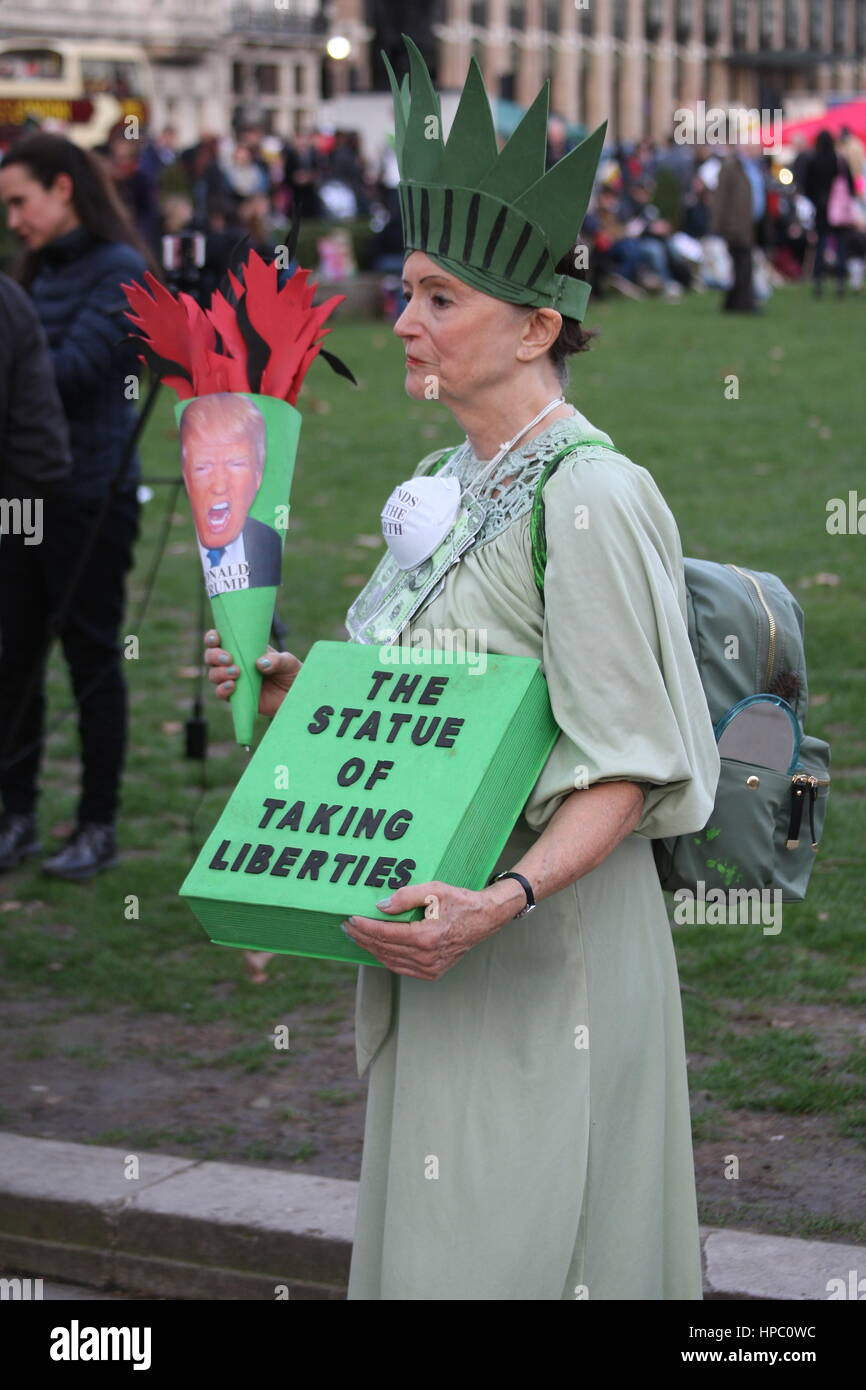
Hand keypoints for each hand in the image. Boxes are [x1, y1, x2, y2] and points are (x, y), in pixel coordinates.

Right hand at [203, 628, 300, 717]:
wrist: (297, 698)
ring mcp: (234, 681)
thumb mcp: (289, 662)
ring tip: (236, 673)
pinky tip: (233, 687)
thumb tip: (260, 663)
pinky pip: (221, 694)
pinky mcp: (236, 698)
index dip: (212, 638)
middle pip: (211, 657)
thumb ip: (277, 660)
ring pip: (213, 675)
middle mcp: (234, 663)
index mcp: (243, 649)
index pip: (221, 640)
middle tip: (228, 659)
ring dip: (219, 673)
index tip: (216, 638)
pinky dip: (222, 690)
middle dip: (214, 656)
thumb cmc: (292, 674)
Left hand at [342, 879, 514, 980]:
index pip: (385, 933)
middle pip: (384, 948)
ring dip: (370, 949)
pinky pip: (401, 967)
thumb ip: (406, 896)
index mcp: (426, 937)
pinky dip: (386, 958)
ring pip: (389, 960)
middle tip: (346, 927)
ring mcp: (429, 968)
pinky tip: (376, 949)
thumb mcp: (435, 889)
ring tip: (356, 937)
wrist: (484, 919)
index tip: (350, 918)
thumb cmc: (461, 901)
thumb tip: (380, 907)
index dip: (365, 926)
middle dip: (362, 937)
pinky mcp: (432, 972)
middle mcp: (426, 956)